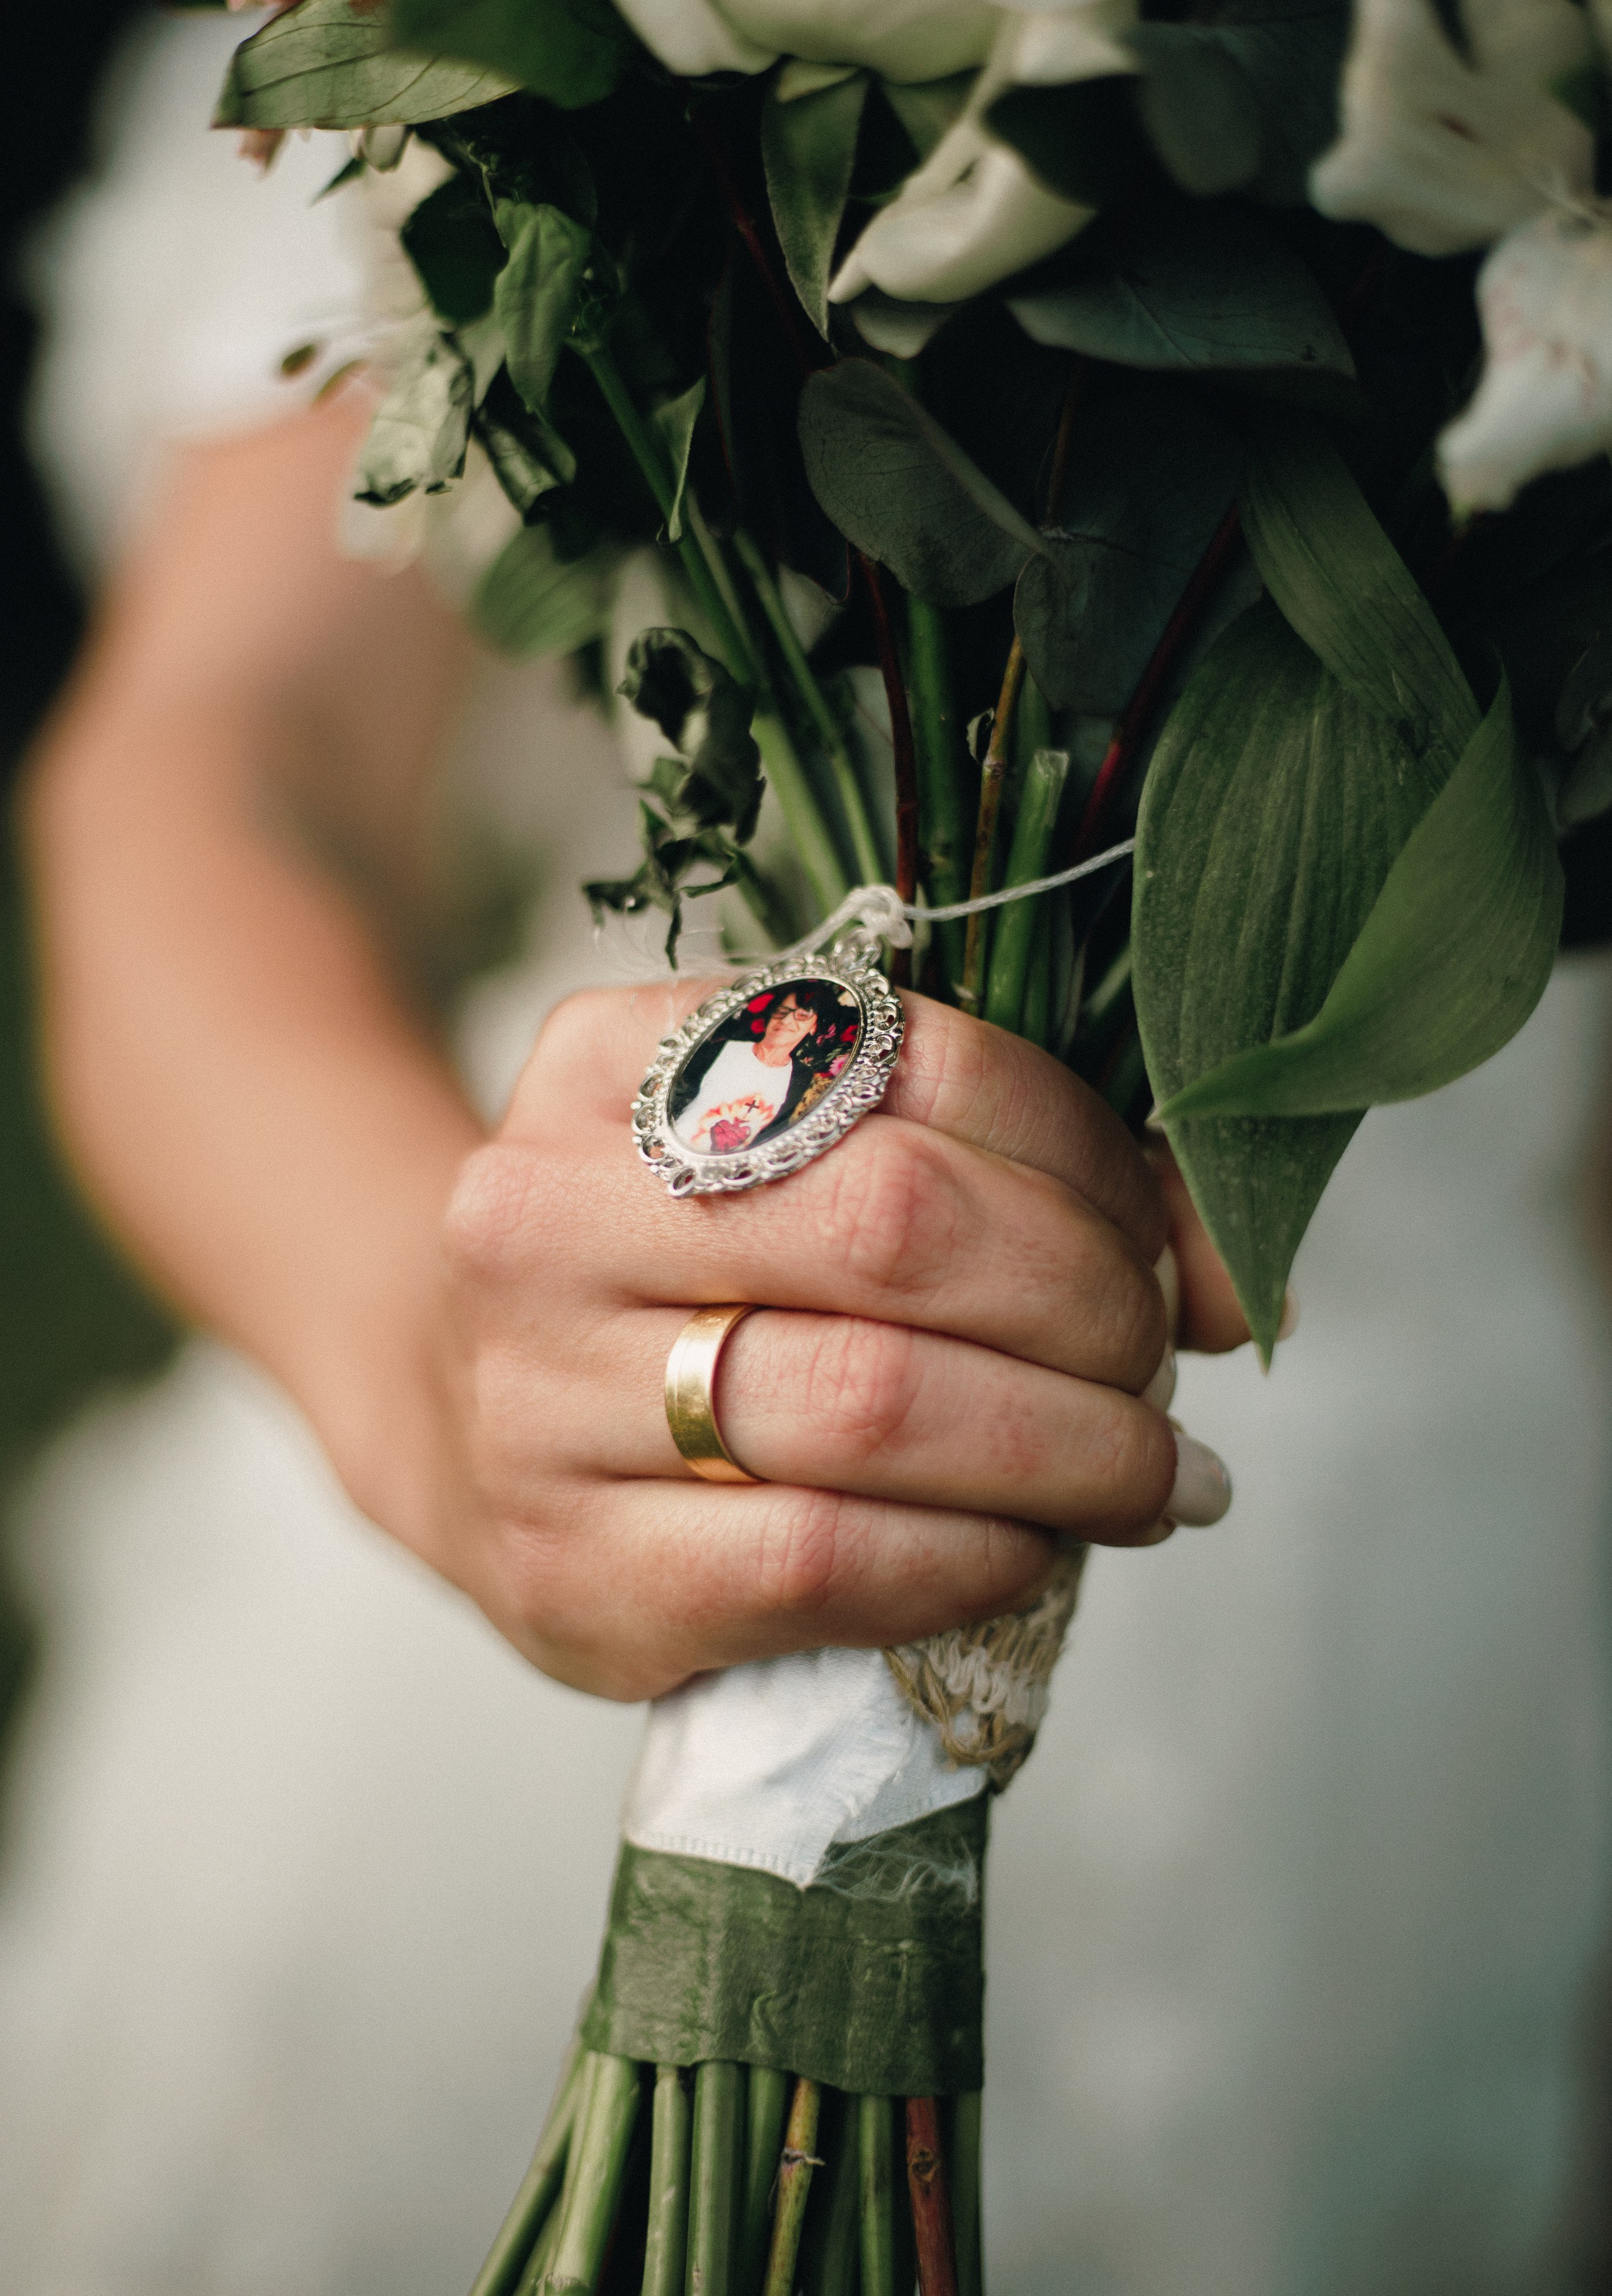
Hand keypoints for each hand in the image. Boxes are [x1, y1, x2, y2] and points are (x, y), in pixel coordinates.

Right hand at [424, 983, 1245, 1699]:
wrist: (456, 1416)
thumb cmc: (678, 1270)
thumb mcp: (799, 1161)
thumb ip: (1017, 1169)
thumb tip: (1242, 1276)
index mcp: (614, 1057)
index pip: (911, 1058)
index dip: (1082, 1152)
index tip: (1151, 1235)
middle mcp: (546, 1207)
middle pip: (901, 1228)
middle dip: (1089, 1306)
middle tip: (1154, 1366)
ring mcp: (536, 1395)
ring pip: (872, 1406)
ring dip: (1069, 1451)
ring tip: (1148, 1476)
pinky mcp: (566, 1568)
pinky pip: (824, 1561)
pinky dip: (974, 1559)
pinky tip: (1029, 1551)